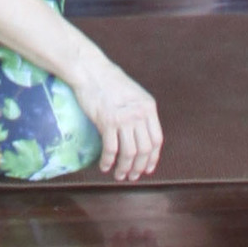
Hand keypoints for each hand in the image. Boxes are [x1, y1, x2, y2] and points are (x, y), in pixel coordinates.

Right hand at [77, 60, 163, 182]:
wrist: (90, 69)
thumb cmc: (109, 81)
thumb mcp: (133, 95)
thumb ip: (140, 113)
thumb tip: (141, 138)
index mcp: (148, 107)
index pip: (157, 140)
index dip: (153, 158)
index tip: (147, 168)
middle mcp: (139, 113)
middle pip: (145, 149)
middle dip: (139, 167)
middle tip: (132, 177)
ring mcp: (124, 117)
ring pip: (129, 153)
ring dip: (124, 168)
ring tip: (119, 175)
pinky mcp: (107, 121)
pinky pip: (111, 149)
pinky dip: (108, 161)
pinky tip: (105, 166)